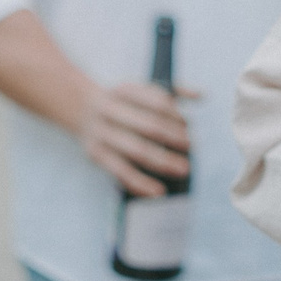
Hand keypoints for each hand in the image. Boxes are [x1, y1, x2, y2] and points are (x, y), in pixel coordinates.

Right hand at [78, 78, 194, 197]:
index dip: (174, 114)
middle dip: (173, 138)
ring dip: (162, 162)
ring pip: (136, 150)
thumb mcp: (140, 89)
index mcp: (124, 90)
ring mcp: (101, 133)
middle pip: (147, 125)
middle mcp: (110, 109)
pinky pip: (120, 172)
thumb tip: (202, 95)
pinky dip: (140, 183)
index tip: (188, 126)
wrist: (79, 108)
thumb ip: (172, 90)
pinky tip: (158, 192)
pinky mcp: (95, 154)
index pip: (155, 101)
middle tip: (192, 149)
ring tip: (183, 170)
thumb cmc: (122, 102)